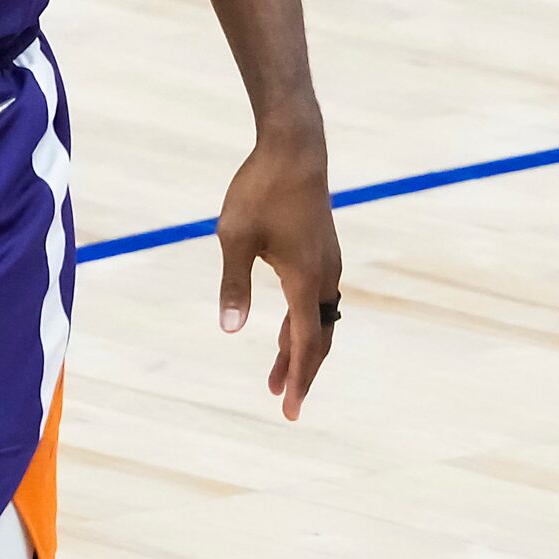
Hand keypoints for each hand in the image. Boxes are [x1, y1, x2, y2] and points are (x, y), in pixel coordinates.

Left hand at [215, 121, 341, 420]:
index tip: (290, 410)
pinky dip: (305, 322)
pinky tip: (290, 327)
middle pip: (317, 337)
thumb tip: (231, 329)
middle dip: (300, 372)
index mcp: (304, 279)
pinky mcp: (323, 249)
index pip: (305, 343)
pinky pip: (319, 299)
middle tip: (285, 405)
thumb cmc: (261, 189)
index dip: (297, 378)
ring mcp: (327, 261)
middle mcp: (324, 275)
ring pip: (319, 318)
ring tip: (278, 373)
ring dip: (301, 347)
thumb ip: (233, 286)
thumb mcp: (235, 238)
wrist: (294, 148)